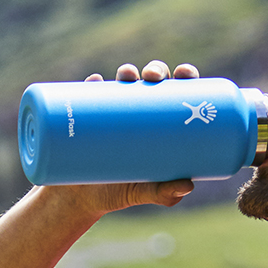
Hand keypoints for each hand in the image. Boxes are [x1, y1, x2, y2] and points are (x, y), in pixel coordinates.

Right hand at [38, 58, 201, 215]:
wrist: (81, 198)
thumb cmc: (119, 191)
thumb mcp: (142, 193)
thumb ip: (163, 193)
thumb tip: (187, 186)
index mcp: (159, 122)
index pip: (177, 92)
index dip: (184, 75)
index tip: (185, 73)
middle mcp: (137, 110)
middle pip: (152, 80)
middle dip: (156, 69)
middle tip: (152, 78)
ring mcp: (112, 110)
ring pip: (122, 81)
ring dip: (127, 71)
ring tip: (127, 76)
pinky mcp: (87, 116)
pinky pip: (89, 94)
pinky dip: (93, 84)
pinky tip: (96, 82)